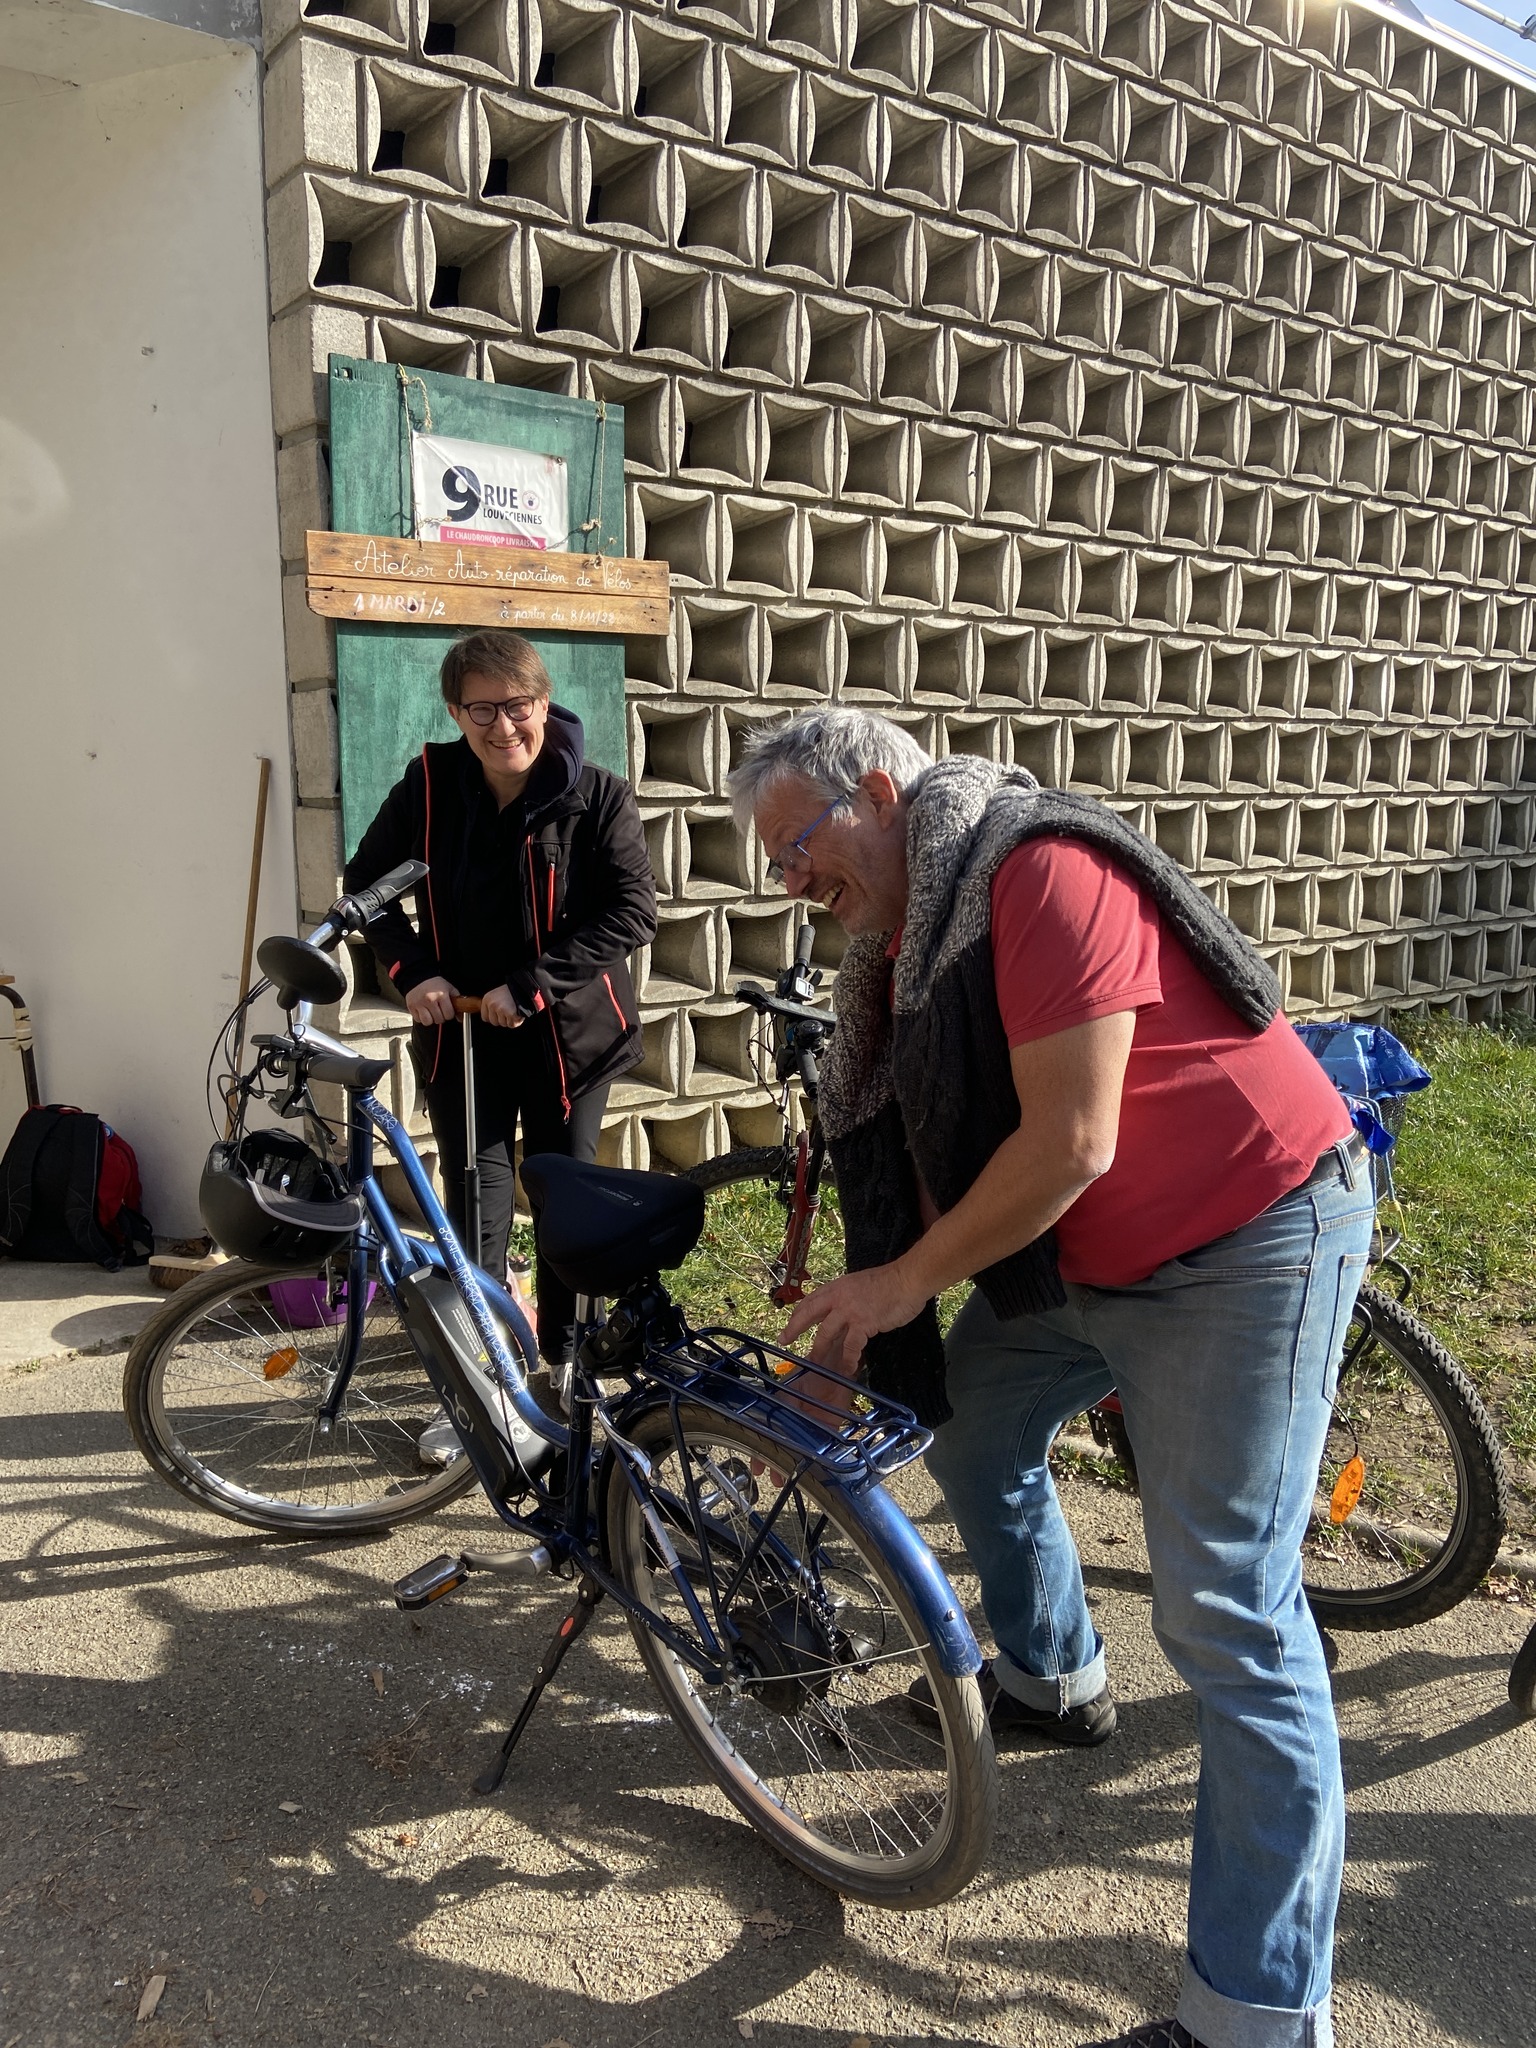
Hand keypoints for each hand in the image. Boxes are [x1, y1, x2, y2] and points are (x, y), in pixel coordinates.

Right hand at [406, 975, 457, 1026]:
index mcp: (441, 995)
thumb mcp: (449, 989)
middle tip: (439, 1009)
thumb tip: (460, 1018)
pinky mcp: (411, 1006)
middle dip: (441, 1017)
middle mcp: (430, 1000)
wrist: (419, 978)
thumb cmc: (435, 984)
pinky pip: (418, 1020)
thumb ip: (457, 1002)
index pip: (449, 1015)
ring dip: (431, 1019)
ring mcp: (419, 1004)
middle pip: (439, 1020)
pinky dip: (421, 1018)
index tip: (447, 1010)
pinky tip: (423, 1010)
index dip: (449, 1014)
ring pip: (427, 1022)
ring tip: (431, 1012)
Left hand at [480, 983, 523, 1028]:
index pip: (485, 1017)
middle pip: (494, 1022)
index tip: (500, 1013)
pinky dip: (517, 1021)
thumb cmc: (513, 992)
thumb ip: (492, 1006)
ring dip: (510, 1019)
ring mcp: (500, 1009)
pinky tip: (519, 1012)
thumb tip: (488, 1018)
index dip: (494, 1017)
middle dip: (502, 1019)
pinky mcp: (510, 1014)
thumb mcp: (497, 995)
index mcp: (487, 999)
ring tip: (514, 1009)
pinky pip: (512, 1025)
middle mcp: (492, 1004)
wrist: (525, 988)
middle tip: (509, 1009)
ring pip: (503, 1024)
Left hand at [779, 1262, 927, 1380]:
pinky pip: (851, 1346)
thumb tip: (840, 1313)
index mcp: (837, 1287)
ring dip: (818, 1349)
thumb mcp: (859, 1285)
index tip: (789, 1323)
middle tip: (783, 1340)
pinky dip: (848, 1359)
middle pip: (808, 1313)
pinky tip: (848, 1368)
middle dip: (793, 1328)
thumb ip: (847, 1297)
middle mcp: (838, 1297)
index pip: (811, 1300)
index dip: (798, 1313)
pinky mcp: (863, 1323)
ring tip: (814, 1362)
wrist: (907, 1279)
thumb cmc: (889, 1282)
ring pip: (825, 1332)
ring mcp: (849, 1310)